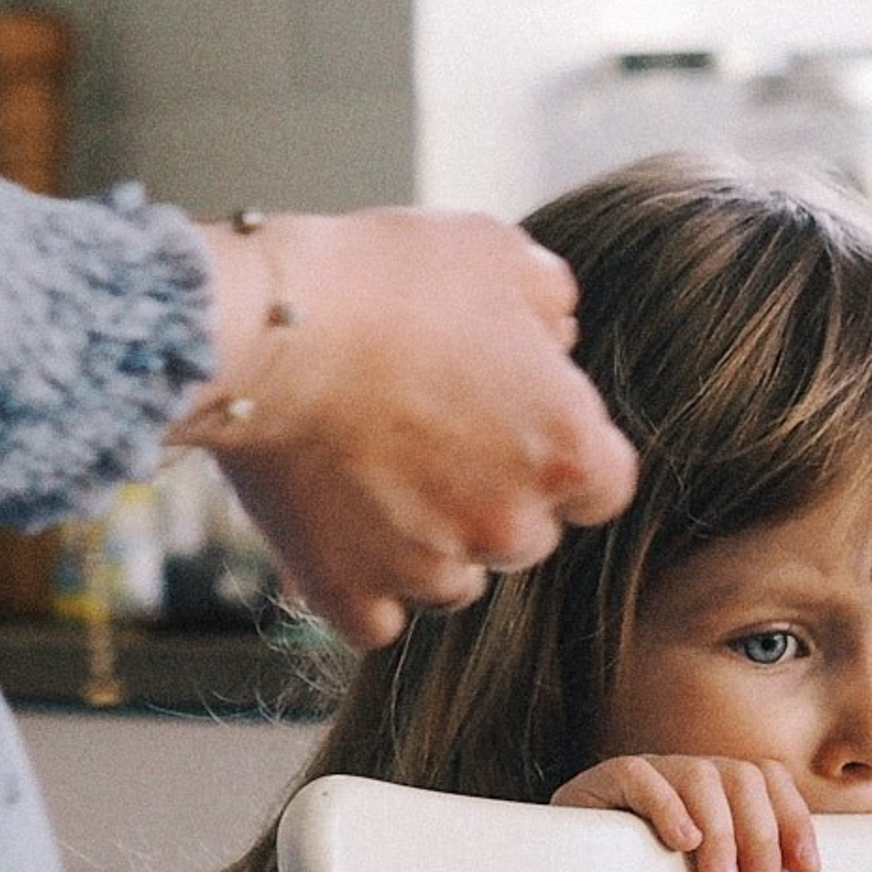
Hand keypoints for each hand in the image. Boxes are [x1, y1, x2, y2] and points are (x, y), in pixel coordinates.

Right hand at [171, 209, 638, 648]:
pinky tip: (336, 526)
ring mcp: (429, 571)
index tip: (518, 425)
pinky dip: (359, 583)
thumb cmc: (384, 280)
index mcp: (566, 450)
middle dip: (491, 498)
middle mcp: (510, 527)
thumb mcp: (495, 253)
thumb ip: (550, 304)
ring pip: (452, 583)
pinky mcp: (351, 596)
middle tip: (429, 437)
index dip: (561, 455)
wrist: (267, 329)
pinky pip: (375, 618)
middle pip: (525, 537)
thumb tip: (556, 336)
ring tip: (373, 474)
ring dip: (427, 543)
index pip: (603, 487)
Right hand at [550, 754, 821, 871]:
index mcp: (713, 791)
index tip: (806, 870)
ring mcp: (643, 774)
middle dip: (761, 840)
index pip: (767, 779)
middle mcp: (682, 774)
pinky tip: (681, 843)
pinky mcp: (600, 782)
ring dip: (721, 835)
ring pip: (700, 776)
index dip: (793, 819)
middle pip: (742, 778)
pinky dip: (668, 806)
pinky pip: (641, 777)